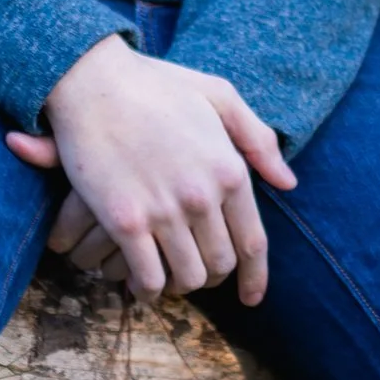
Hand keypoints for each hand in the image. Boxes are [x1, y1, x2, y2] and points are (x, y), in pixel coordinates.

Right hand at [6, 35, 294, 303]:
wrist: (91, 80)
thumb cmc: (154, 85)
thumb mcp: (218, 96)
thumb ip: (257, 139)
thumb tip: (288, 183)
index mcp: (229, 169)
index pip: (252, 242)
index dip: (254, 277)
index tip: (250, 298)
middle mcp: (203, 194)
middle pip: (220, 264)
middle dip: (211, 279)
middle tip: (193, 276)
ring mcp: (164, 210)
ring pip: (186, 276)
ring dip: (178, 286)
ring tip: (166, 280)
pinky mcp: (125, 221)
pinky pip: (147, 277)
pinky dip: (147, 290)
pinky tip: (140, 285)